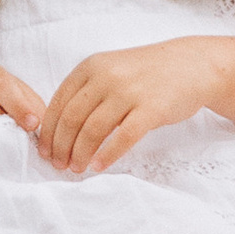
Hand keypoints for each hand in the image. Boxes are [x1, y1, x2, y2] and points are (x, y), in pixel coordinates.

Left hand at [33, 39, 223, 177]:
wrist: (189, 65)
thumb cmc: (146, 73)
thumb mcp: (110, 70)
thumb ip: (86, 91)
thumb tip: (58, 128)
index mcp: (91, 66)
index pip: (59, 103)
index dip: (48, 131)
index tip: (45, 151)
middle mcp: (107, 76)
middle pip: (72, 118)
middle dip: (61, 146)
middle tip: (58, 165)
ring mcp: (129, 91)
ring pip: (93, 129)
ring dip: (80, 154)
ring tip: (77, 169)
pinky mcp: (151, 109)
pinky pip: (124, 137)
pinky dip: (107, 155)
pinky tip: (98, 166)